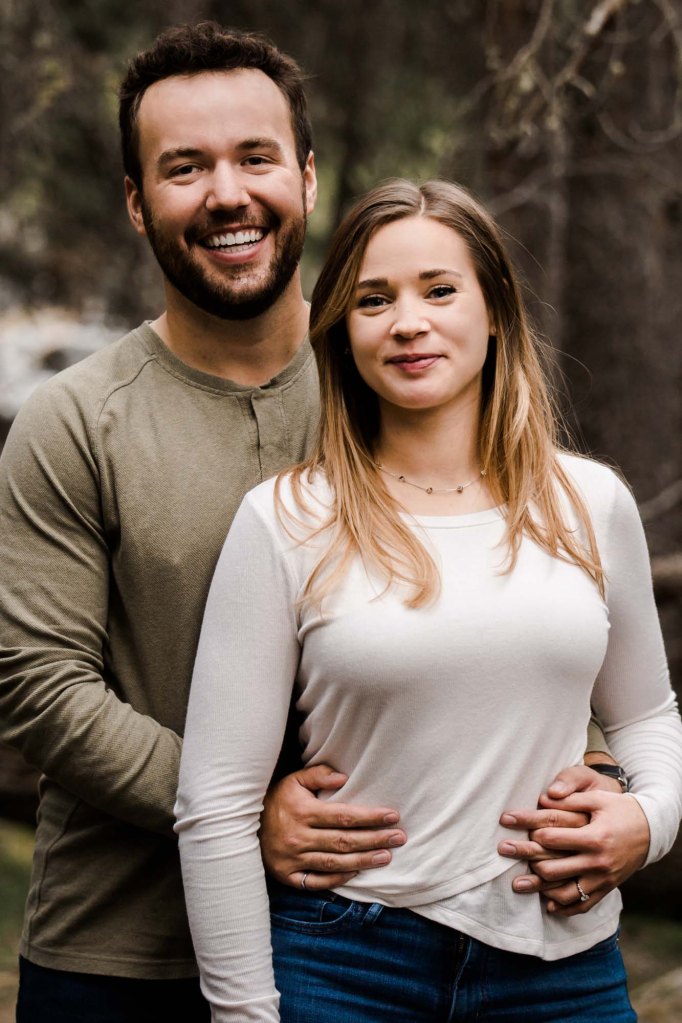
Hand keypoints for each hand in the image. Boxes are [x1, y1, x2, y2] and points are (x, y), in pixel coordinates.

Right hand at [260, 763, 406, 890]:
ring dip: (364, 860)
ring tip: (386, 856)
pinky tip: (357, 872)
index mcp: (302, 811)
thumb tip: (344, 777)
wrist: (243, 826)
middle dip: (375, 839)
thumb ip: (318, 774)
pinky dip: (339, 879)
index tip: (392, 815)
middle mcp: (298, 837)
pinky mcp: (289, 876)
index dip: (370, 817)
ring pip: (335, 863)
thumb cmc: (276, 800)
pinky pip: (318, 881)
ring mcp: (293, 859)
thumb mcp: (293, 780)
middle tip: (399, 838)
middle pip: (344, 841)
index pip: (343, 816)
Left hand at [498, 767, 649, 915]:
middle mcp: (597, 862)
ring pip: (565, 893)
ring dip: (539, 890)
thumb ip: (571, 799)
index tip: (509, 822)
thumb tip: (544, 797)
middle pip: (554, 868)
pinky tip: (548, 905)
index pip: (554, 838)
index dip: (529, 830)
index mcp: (594, 837)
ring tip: (517, 885)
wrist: (651, 830)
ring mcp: (602, 879)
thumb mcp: (598, 798)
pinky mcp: (606, 889)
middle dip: (525, 859)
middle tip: (503, 852)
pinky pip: (583, 904)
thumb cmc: (620, 809)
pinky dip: (564, 907)